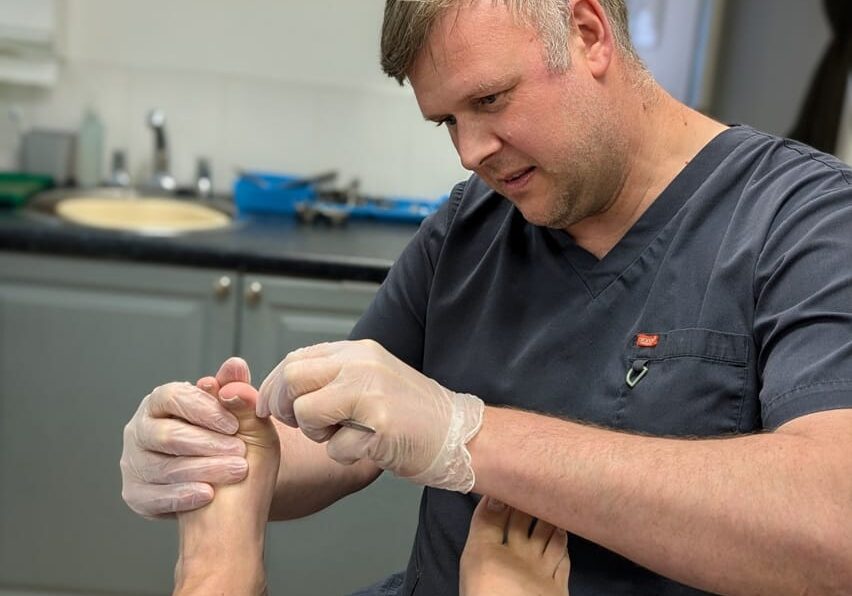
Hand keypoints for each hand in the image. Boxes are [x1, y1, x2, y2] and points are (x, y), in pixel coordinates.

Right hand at [120, 358, 253, 517]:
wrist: (220, 479)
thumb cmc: (225, 437)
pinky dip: (183, 496)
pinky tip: (209, 494)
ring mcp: (133, 463)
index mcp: (157, 402)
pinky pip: (153, 497)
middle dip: (206, 443)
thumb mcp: (233, 411)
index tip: (234, 424)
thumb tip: (235, 365)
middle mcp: (139, 430)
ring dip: (202, 470)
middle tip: (240, 450)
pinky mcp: (134, 493)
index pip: (172, 397)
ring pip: (162, 467)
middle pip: (166, 435)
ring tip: (236, 470)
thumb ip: (232, 387)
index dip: (203, 409)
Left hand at [257, 339, 483, 491]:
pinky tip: (369, 448)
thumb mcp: (371, 378)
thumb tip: (280, 384)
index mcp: (358, 351)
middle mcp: (363, 364)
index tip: (270, 407)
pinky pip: (334, 447)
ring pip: (306, 412)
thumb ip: (333, 375)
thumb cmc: (413, 415)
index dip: (273, 386)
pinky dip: (344, 455)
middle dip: (284, 407)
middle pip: (292, 378)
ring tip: (343, 435)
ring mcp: (372, 392)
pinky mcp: (381, 424)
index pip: (295, 358)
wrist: (460, 435)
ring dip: (315, 434)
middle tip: (299, 425)